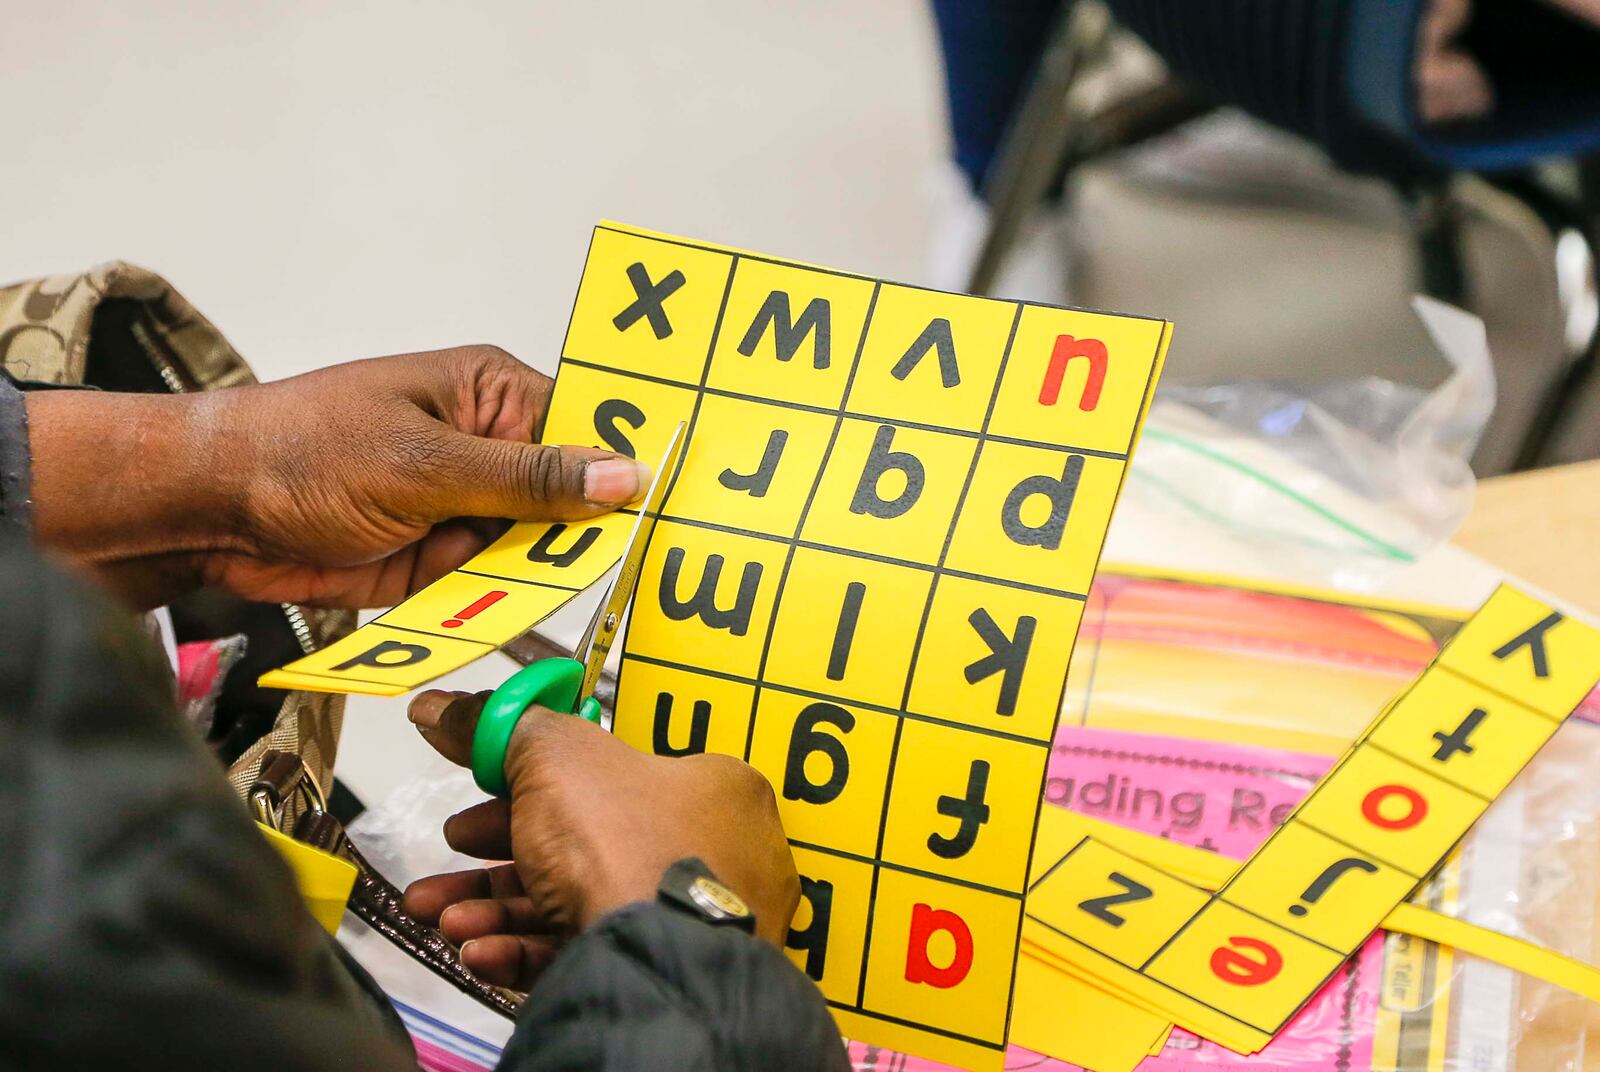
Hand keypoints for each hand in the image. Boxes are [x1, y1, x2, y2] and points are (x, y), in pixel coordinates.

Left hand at [27, 346, 650, 608]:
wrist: (210, 511)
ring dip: (533, 581)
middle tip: (621, 572)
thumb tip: (618, 474)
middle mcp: (486, 451)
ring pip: (535, 556)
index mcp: (490, 396)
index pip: (585, 430)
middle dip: (584, 540)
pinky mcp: (438, 562)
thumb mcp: (425, 462)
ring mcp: (463, 509)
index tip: (664, 510)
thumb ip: (527, 479)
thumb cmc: (299, 450)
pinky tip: (494, 619)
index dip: (622, 471)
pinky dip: (492, 611)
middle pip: (569, 503)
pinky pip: (490, 592)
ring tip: (543, 603)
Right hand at [402, 689, 799, 988]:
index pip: (618, 773)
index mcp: (711, 791)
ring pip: (572, 904)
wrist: (650, 964)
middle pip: (584, 841)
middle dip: (497, 848)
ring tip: (436, 913)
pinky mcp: (652, 974)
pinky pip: (580, 952)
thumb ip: (496, 728)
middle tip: (453, 844)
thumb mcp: (553, 759)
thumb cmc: (619, 841)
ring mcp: (683, 923)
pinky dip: (519, 949)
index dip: (539, 776)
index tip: (484, 784)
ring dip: (492, 906)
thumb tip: (436, 706)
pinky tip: (474, 949)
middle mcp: (710, 856)